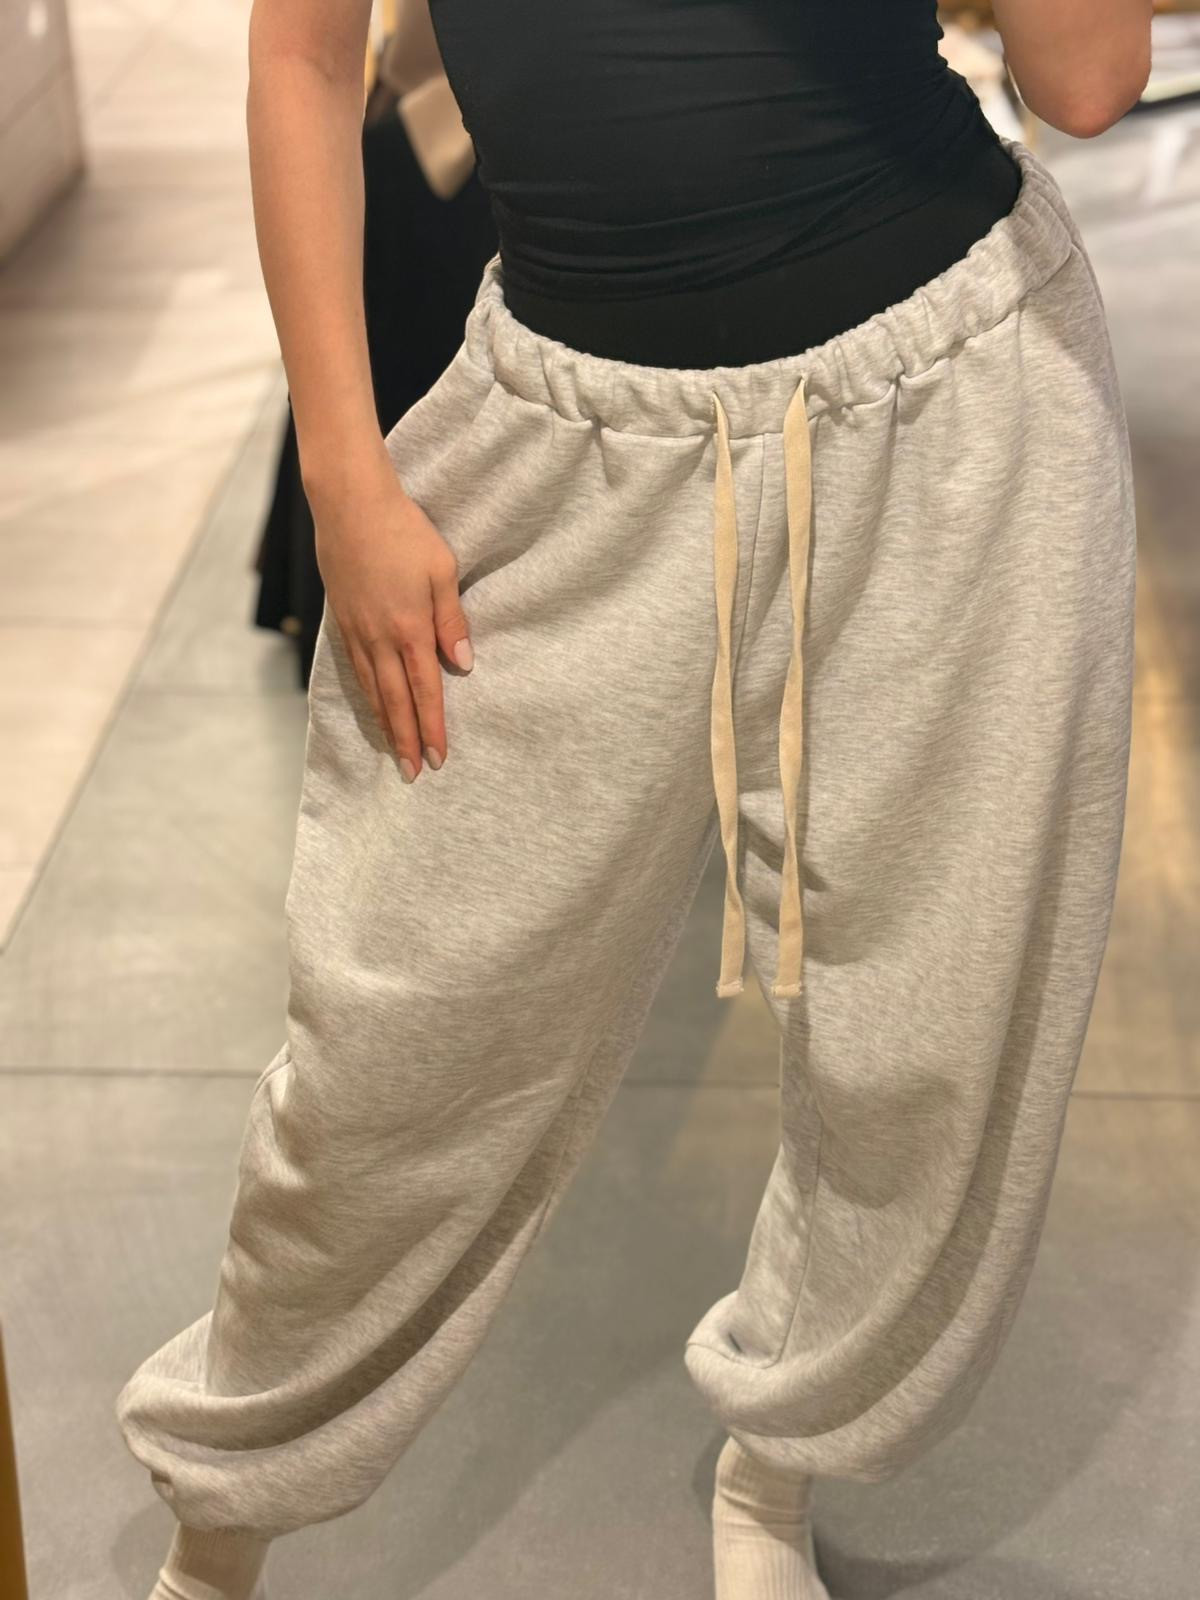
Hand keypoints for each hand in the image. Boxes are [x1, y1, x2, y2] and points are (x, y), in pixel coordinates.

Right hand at [308, 461, 473, 781]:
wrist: (349, 504)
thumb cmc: (404, 531)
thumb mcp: (442, 571)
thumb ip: (452, 622)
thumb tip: (462, 666)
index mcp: (410, 628)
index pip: (425, 691)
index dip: (433, 727)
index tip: (439, 758)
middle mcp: (380, 638)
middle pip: (394, 701)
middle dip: (406, 740)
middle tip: (414, 773)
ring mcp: (357, 630)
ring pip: (372, 689)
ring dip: (384, 724)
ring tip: (394, 750)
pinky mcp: (342, 619)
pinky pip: (356, 669)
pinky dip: (366, 695)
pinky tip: (372, 704)